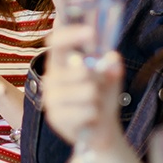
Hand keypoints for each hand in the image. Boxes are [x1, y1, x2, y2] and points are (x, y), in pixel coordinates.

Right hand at [41, 24, 125, 150]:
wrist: (100, 129)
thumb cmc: (102, 97)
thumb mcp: (111, 77)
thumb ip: (112, 65)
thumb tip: (112, 57)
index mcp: (60, 62)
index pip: (57, 42)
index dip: (71, 34)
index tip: (91, 33)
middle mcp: (51, 77)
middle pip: (81, 70)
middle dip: (98, 80)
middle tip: (97, 89)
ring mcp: (50, 98)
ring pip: (88, 91)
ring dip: (97, 99)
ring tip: (93, 104)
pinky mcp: (55, 118)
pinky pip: (87, 111)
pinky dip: (95, 114)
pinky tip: (89, 118)